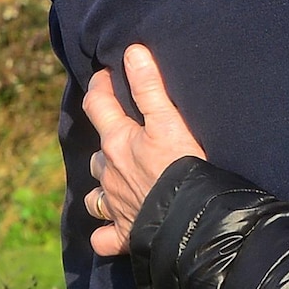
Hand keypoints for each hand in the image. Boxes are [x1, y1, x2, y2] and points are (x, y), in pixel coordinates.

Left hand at [82, 45, 206, 256]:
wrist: (191, 218)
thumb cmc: (183, 166)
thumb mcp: (169, 121)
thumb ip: (150, 88)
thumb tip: (133, 52)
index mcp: (117, 143)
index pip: (98, 106)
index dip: (100, 87)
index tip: (105, 75)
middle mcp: (109, 174)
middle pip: (99, 152)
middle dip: (107, 142)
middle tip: (124, 135)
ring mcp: (114, 206)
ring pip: (96, 194)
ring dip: (104, 186)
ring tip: (117, 182)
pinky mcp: (125, 234)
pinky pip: (104, 236)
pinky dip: (105, 231)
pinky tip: (113, 227)